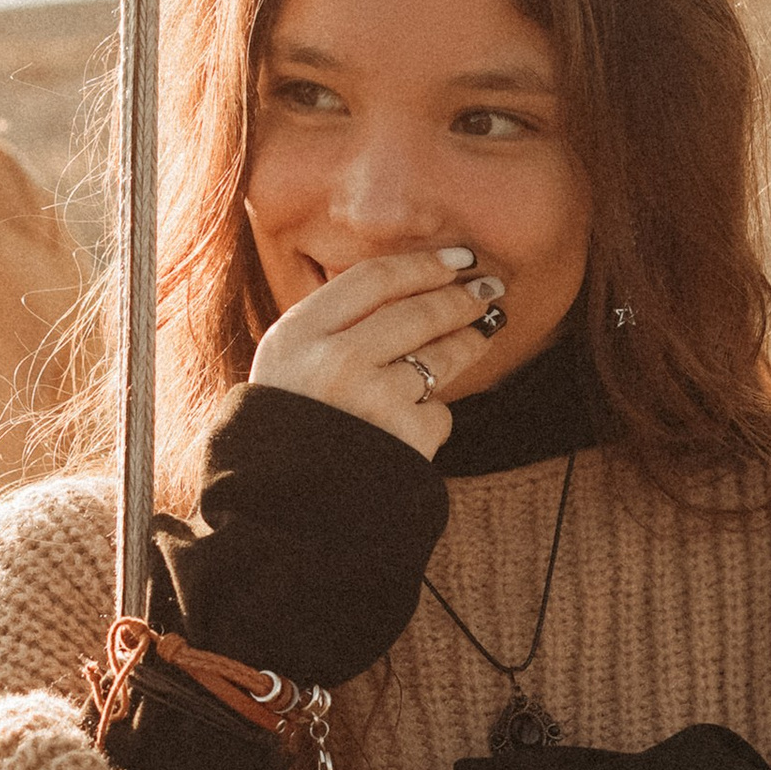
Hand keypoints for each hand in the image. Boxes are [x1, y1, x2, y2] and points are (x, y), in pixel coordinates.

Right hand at [249, 249, 506, 454]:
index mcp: (297, 334)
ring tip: (482, 335)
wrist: (281, 509)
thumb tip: (415, 284)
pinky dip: (429, 417)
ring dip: (469, 343)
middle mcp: (334, 361)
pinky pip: (436, 411)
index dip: (424, 265)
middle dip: (461, 298)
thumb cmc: (290, 428)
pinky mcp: (402, 436)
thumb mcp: (287, 364)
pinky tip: (410, 428)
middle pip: (417, 312)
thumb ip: (333, 324)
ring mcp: (371, 399)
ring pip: (439, 357)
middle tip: (489, 290)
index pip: (373, 279)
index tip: (459, 260)